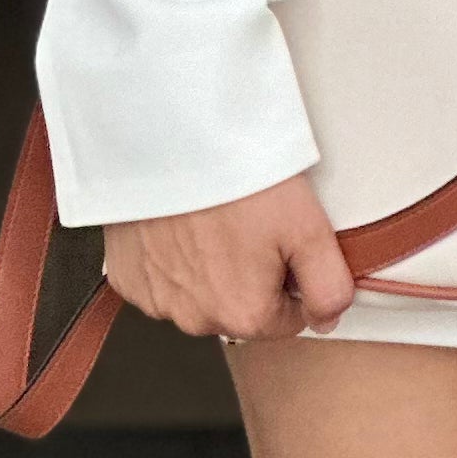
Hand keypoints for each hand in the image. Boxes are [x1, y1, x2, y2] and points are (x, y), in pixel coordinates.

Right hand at [102, 174, 355, 339]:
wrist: (171, 137)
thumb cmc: (237, 175)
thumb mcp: (307, 225)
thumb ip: (328, 285)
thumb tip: (329, 318)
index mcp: (244, 315)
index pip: (288, 318)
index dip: (292, 275)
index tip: (281, 237)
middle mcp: (197, 320)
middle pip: (241, 308)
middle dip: (249, 273)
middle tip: (247, 220)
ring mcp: (158, 300)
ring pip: (199, 295)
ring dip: (208, 267)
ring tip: (214, 215)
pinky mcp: (127, 277)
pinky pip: (160, 279)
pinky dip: (170, 257)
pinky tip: (181, 221)